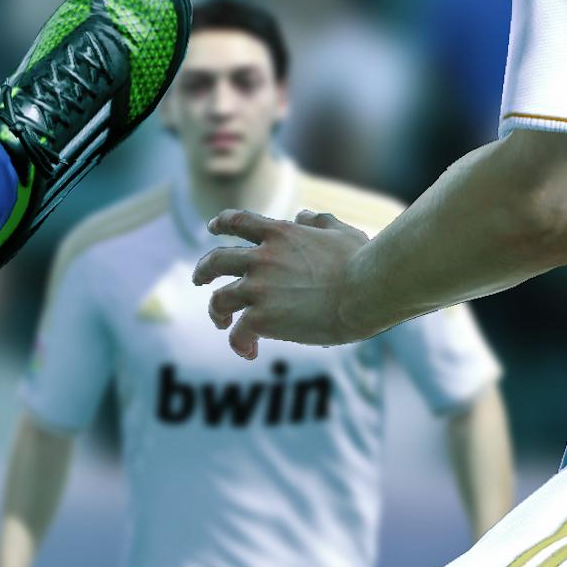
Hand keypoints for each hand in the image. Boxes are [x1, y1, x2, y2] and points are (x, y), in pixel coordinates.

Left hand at [196, 205, 379, 358]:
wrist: (368, 289)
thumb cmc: (364, 262)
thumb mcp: (340, 231)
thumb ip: (319, 221)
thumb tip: (303, 214)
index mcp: (280, 233)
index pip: (238, 221)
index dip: (221, 223)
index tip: (212, 228)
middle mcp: (262, 258)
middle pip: (216, 260)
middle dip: (203, 271)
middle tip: (199, 280)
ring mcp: (259, 288)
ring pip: (219, 299)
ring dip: (216, 312)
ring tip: (222, 323)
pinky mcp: (262, 318)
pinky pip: (238, 333)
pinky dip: (239, 343)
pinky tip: (249, 352)